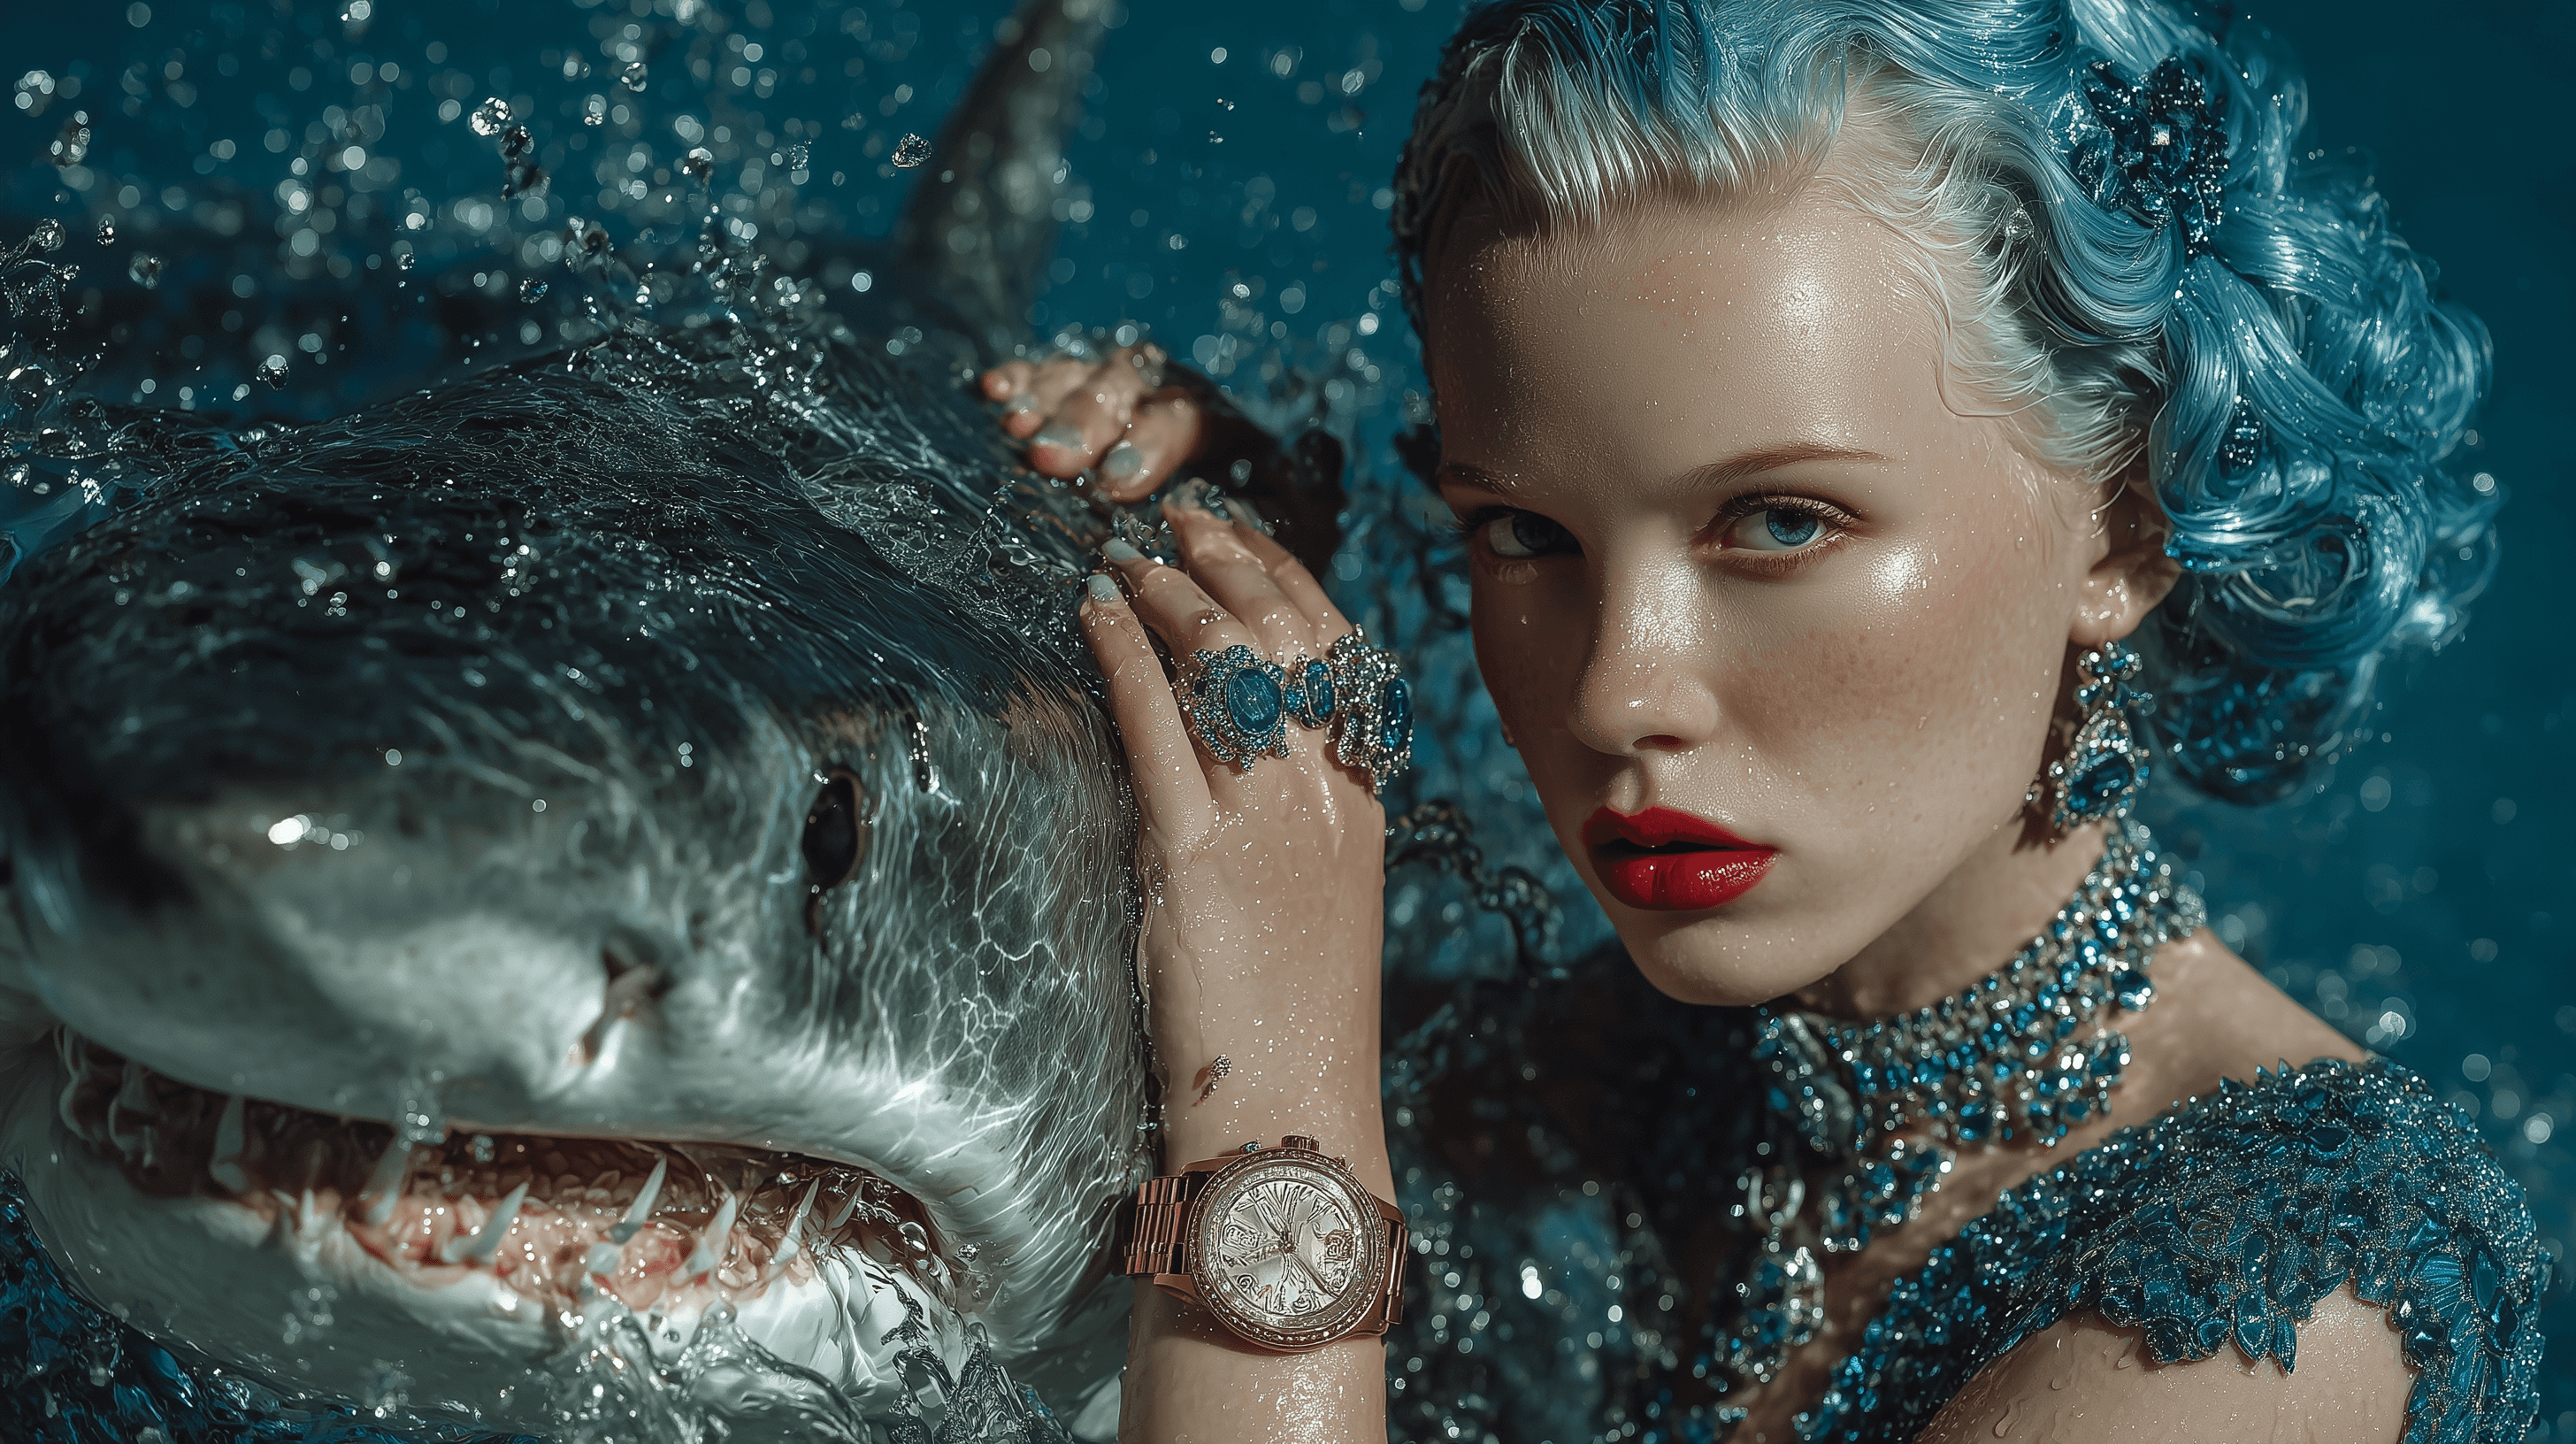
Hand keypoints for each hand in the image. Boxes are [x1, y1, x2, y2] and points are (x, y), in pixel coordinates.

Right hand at [982, 345, 1350, 575]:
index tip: (1116, 483)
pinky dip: (1024, 381)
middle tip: (1050, 459)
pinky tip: (994, 392)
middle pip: (1131, 388)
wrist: (1234, 553)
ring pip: (1088, 376)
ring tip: (1017, 428)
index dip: (1151, 442)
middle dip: (1088, 420)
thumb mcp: (1302, 525)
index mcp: (1229, 425)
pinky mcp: (1085, 399)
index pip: (1190, 416)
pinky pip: (1051, 377)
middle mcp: (1175, 393)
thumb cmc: (1265, 545)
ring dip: (1051, 400)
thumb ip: (1310, 493)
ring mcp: (1129, 391)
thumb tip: (1318, 449)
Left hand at [1075, 497, 1388, 1180]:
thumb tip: (1235, 756)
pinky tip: (1094, 613)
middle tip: (1174, 518)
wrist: (1291, 1113)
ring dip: (1168, 590)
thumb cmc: (1292, 1021)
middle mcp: (1325, 797)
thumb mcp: (1317, 903)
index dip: (1285, 579)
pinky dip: (1123, 651)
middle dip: (1228, 559)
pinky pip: (1157, 722)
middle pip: (1286, 635)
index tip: (1240, 535)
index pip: (1337, 653)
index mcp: (1360, 805)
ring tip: (1124, 555)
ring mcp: (1265, 821)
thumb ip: (1293, 822)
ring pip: (1225, 663)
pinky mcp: (1197, 855)